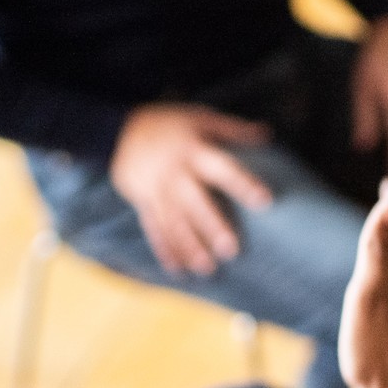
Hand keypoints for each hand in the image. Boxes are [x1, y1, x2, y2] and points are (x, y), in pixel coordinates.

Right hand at [110, 104, 272, 275]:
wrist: (119, 130)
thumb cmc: (170, 124)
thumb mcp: (200, 117)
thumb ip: (233, 129)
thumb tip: (267, 134)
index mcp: (193, 150)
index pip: (222, 168)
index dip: (244, 184)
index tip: (265, 201)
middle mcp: (174, 173)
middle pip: (194, 202)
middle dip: (211, 227)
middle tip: (231, 250)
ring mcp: (156, 189)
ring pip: (173, 221)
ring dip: (189, 247)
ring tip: (207, 268)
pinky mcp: (142, 202)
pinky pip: (153, 228)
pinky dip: (165, 249)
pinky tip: (177, 269)